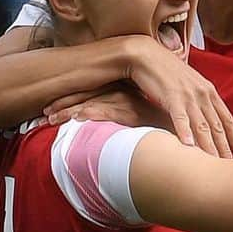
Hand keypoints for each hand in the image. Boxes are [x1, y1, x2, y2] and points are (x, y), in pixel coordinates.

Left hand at [45, 85, 170, 129]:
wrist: (189, 135)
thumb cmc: (167, 134)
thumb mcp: (143, 127)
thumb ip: (127, 127)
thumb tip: (113, 137)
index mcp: (127, 96)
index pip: (94, 94)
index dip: (72, 100)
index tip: (53, 110)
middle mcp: (126, 95)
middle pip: (87, 95)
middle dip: (63, 103)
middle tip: (43, 114)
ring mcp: (128, 103)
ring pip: (91, 102)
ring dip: (68, 111)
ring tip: (48, 119)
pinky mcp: (133, 113)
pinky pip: (106, 112)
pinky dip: (89, 114)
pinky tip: (75, 119)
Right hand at [123, 38, 232, 158]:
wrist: (146, 55)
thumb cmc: (166, 71)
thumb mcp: (190, 84)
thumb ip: (200, 99)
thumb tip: (206, 116)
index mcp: (208, 91)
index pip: (226, 118)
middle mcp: (202, 93)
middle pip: (217, 126)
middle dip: (224, 147)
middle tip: (229, 165)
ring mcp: (188, 95)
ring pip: (202, 125)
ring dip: (209, 146)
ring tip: (213, 162)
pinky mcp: (171, 96)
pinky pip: (180, 117)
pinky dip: (185, 131)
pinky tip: (189, 145)